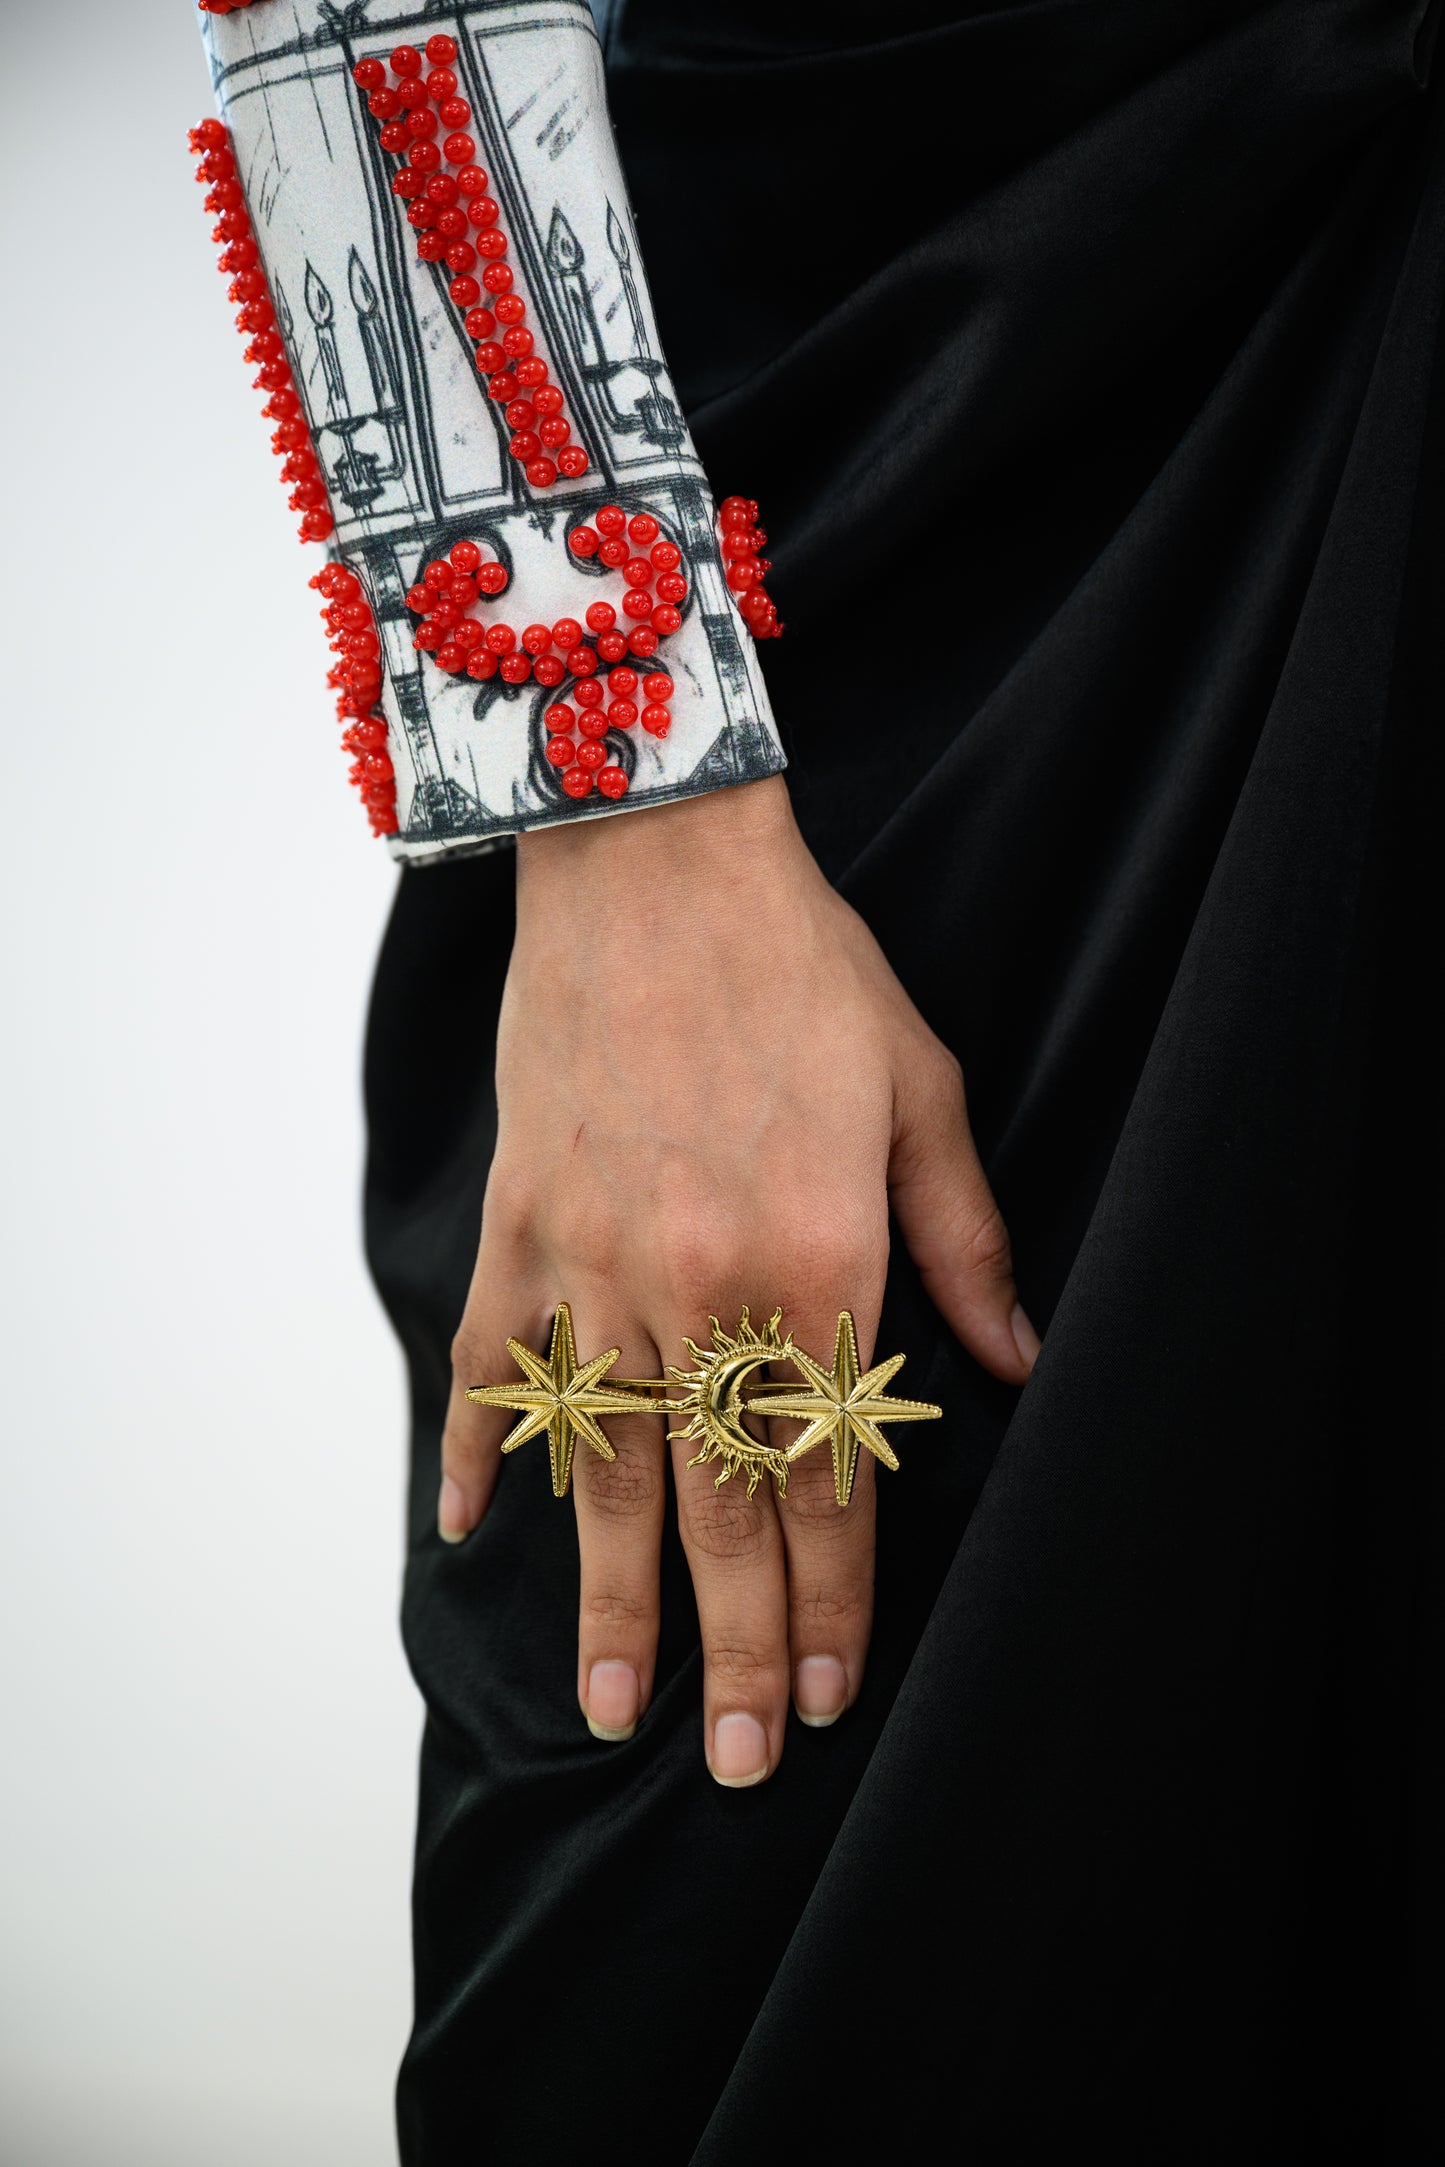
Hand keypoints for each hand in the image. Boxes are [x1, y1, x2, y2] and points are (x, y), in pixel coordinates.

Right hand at [439, 775, 1037, 1783]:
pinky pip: (488, 1363)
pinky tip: (470, 1533)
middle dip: (735, 1648)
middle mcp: (698, 1288)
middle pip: (717, 1506)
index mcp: (815, 1262)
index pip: (829, 1475)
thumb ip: (963, 1245)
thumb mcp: (920, 1094)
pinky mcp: (518, 1223)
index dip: (836, 1599)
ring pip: (603, 1468)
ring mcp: (590, 1263)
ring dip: (608, 1599)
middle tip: (739, 1764)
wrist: (654, 861)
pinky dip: (475, 1452)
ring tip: (609, 1709)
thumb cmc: (803, 972)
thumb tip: (1013, 1369)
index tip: (834, 1693)